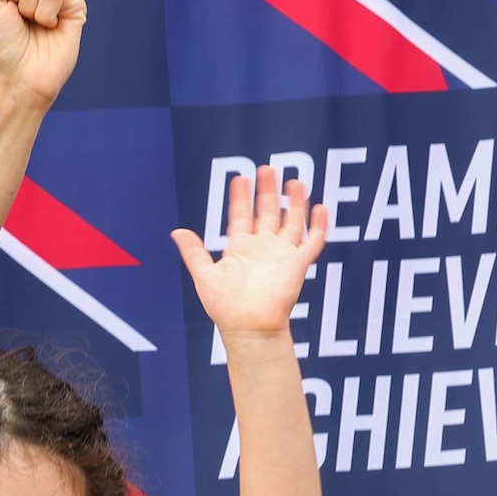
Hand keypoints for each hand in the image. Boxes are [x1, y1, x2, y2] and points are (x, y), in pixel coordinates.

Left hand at [171, 166, 327, 337]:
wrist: (249, 327)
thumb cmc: (226, 308)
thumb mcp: (205, 276)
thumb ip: (194, 253)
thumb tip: (177, 232)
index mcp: (240, 249)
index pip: (241, 216)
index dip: (241, 197)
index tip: (241, 177)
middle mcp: (262, 248)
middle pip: (267, 212)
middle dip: (267, 191)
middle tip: (268, 168)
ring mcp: (281, 255)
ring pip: (291, 221)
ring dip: (293, 202)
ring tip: (295, 181)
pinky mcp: (298, 264)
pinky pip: (312, 241)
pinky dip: (317, 225)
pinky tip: (319, 207)